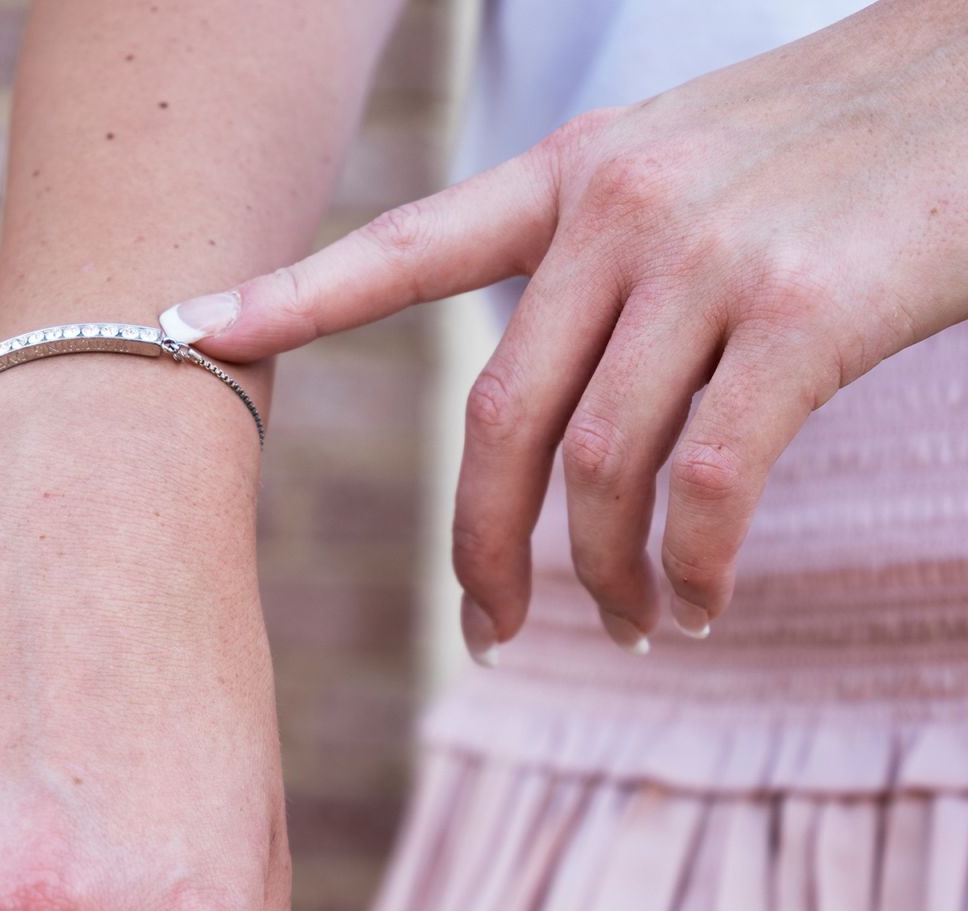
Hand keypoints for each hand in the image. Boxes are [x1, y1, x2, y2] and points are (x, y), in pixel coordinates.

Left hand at [162, 0, 967, 654]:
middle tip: (491, 634)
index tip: (185, 329)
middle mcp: (623, 204)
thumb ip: (613, 267)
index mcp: (581, 170)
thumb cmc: (856, 145)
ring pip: (597, 469)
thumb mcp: (701, 170)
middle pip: (497, 419)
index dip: (289, 296)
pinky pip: (704, 487)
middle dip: (482, 550)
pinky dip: (691, 571)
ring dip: (602, 579)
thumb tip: (567, 414)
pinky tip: (698, 606)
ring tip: (628, 626)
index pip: (408, 245)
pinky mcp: (799, 313)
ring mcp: (709, 255)